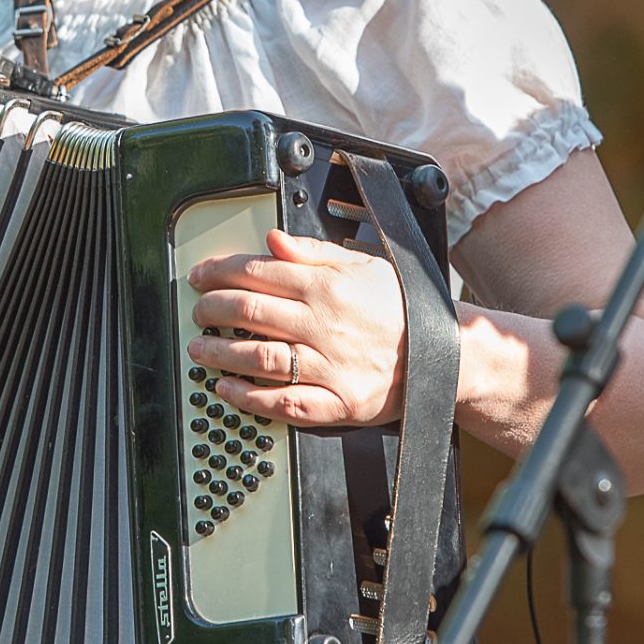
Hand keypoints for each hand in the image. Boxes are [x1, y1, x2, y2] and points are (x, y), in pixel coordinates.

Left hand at [187, 230, 408, 427]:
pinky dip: (248, 397)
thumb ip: (313, 253)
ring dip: (219, 353)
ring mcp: (330, 366)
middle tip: (198, 311)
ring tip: (199, 349)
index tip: (201, 276)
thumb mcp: (363, 266)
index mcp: (328, 286)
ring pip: (259, 357)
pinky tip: (227, 389)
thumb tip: (272, 240)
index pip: (259, 273)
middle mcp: (325, 325)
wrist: (446, 356)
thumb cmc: (401, 309)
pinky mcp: (337, 403)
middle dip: (212, 310)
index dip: (220, 272)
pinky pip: (283, 402)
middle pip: (250, 312)